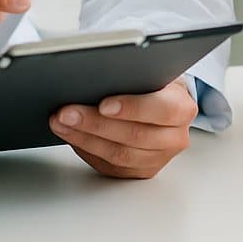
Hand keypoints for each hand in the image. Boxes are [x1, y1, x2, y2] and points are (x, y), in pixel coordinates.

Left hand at [49, 78, 196, 178]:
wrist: (160, 101)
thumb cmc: (150, 82)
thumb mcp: (149, 70)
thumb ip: (131, 73)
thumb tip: (94, 74)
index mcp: (182, 108)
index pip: (162, 110)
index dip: (132, 108)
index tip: (103, 104)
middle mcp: (175, 137)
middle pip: (135, 136)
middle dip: (95, 124)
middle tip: (66, 112)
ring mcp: (159, 158)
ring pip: (120, 155)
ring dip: (84, 138)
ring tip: (60, 122)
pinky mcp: (141, 171)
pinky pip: (111, 166)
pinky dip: (86, 150)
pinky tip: (69, 135)